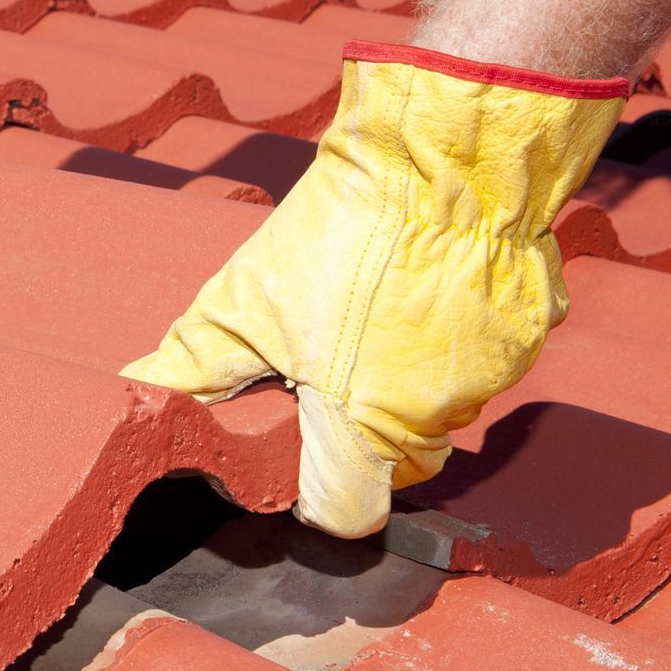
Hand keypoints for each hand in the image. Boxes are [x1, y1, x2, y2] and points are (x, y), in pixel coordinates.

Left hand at [122, 42, 627, 536]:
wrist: (440, 156)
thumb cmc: (340, 234)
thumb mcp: (243, 301)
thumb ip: (195, 365)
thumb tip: (140, 394)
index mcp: (365, 426)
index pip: (349, 513)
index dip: (319, 494)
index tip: (303, 454)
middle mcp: (437, 415)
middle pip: (399, 459)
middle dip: (363, 426)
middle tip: (330, 362)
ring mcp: (494, 373)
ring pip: (445, 401)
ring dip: (411, 374)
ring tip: (374, 307)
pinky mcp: (531, 328)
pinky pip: (489, 350)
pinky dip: (458, 330)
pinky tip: (424, 282)